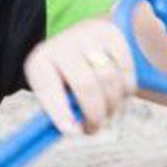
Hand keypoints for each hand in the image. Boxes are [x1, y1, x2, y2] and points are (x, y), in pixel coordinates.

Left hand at [22, 17, 136, 135]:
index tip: (71, 131)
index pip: (47, 88)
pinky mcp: (113, 36)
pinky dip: (126, 91)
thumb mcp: (54, 90)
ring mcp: (89, 36)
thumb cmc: (63, 75)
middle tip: (95, 129)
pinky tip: (118, 99)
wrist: (79, 39)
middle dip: (94, 114)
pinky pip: (126, 71)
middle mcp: (63, 44)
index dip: (60, 111)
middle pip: (85, 84)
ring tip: (107, 116)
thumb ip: (61, 109)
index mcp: (40, 61)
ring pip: (109, 79)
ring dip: (112, 105)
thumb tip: (73, 129)